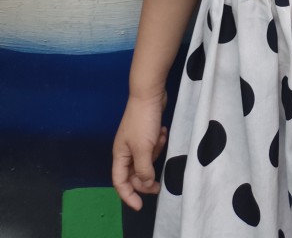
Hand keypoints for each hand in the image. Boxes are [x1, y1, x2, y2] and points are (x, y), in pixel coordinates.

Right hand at [112, 92, 167, 210]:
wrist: (150, 93)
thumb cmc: (143, 122)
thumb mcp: (143, 149)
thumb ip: (144, 170)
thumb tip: (146, 184)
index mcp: (120, 155)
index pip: (119, 182)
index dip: (128, 196)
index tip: (140, 206)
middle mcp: (126, 150)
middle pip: (134, 174)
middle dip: (146, 179)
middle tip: (160, 185)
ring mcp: (136, 140)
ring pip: (145, 160)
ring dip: (154, 155)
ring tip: (161, 141)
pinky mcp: (146, 132)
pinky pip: (152, 146)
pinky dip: (158, 142)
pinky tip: (163, 133)